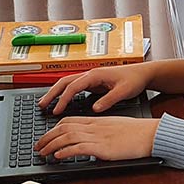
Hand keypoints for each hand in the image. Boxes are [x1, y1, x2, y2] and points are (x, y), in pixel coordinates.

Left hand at [34, 116, 159, 160]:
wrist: (149, 134)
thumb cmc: (136, 132)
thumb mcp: (114, 127)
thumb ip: (100, 132)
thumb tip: (90, 141)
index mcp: (96, 120)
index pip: (69, 121)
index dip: (53, 128)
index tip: (46, 136)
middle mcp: (94, 126)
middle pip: (63, 127)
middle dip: (47, 137)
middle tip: (38, 146)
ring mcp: (97, 136)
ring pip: (67, 136)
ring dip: (51, 144)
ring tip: (42, 152)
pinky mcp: (102, 147)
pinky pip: (79, 147)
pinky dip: (65, 151)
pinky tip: (58, 156)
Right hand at [37, 62, 153, 114]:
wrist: (142, 73)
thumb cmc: (134, 80)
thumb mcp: (124, 91)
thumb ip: (109, 100)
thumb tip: (95, 109)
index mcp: (95, 75)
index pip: (73, 86)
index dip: (63, 99)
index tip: (56, 111)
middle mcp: (90, 74)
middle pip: (64, 82)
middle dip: (52, 93)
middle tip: (41, 105)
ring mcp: (91, 78)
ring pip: (68, 83)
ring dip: (56, 92)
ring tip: (46, 103)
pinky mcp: (93, 82)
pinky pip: (74, 87)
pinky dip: (65, 94)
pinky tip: (61, 102)